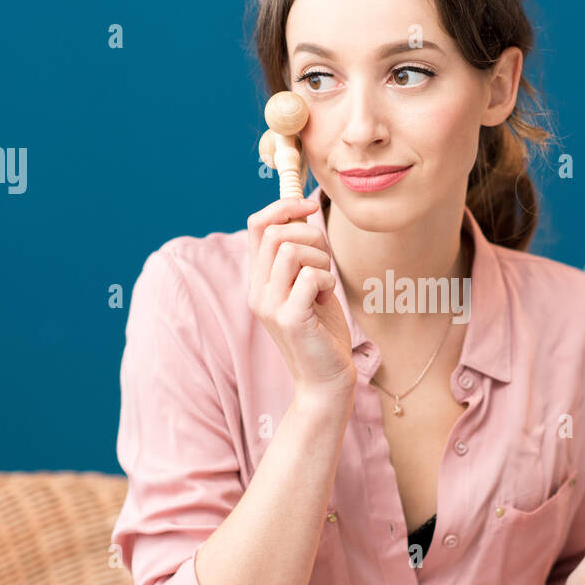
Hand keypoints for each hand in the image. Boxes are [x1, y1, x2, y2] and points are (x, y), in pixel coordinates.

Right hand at [246, 194, 356, 400]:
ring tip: (325, 284)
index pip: (257, 225)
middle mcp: (257, 291)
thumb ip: (302, 254)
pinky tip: (326, 298)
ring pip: (290, 251)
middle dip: (311, 236)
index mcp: (260, 279)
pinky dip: (326, 279)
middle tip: (325, 262)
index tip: (311, 205)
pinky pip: (308, 276)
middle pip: (274, 232)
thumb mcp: (309, 285)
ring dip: (320, 260)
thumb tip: (303, 213)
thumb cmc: (323, 331)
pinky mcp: (289, 319)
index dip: (284, 206)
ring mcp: (269, 305)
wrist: (326, 380)